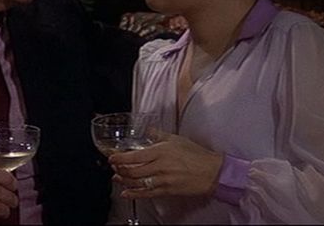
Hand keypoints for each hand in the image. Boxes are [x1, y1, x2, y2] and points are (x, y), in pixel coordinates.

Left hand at [107, 131, 223, 199]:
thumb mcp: (176, 139)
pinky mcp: (166, 191)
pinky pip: (146, 193)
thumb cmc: (197, 155)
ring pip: (137, 182)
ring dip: (124, 180)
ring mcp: (162, 180)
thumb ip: (158, 135)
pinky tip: (126, 193)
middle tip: (113, 166)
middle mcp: (159, 167)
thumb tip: (147, 131)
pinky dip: (134, 194)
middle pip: (132, 171)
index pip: (134, 156)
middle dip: (119, 169)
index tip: (112, 157)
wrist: (212, 172)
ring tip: (117, 177)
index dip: (120, 158)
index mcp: (160, 152)